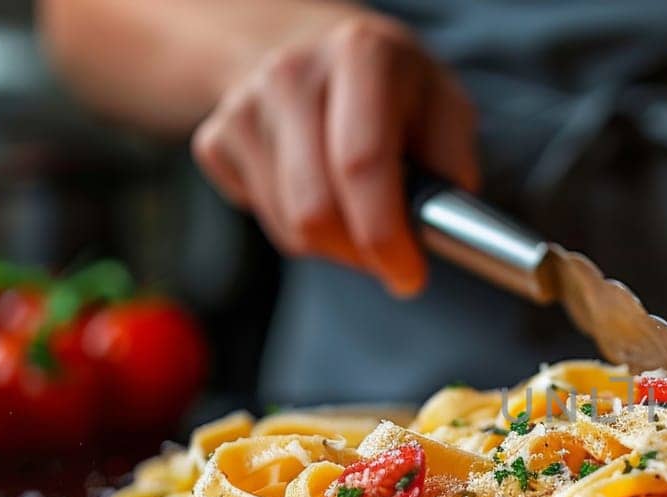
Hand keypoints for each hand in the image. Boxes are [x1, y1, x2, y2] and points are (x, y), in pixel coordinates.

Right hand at [192, 14, 477, 295]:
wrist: (312, 52)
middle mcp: (293, 72)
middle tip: (389, 258)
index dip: (385, 234)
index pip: (362, 163)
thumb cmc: (392, 91)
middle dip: (358, 253)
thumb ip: (451, 163)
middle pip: (315, 207)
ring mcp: (245, 105)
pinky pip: (261, 218)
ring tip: (357, 212)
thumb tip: (439, 225)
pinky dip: (296, 227)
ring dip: (332, 244)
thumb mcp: (445, 107)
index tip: (408, 274)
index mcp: (362, 55)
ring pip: (288, 226)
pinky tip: (314, 188)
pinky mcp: (215, 139)